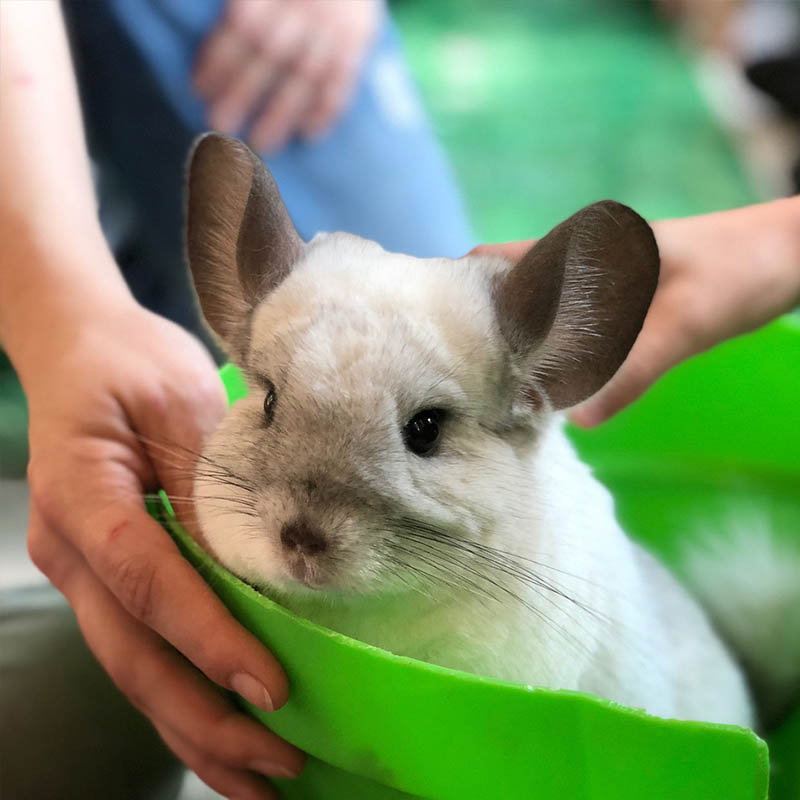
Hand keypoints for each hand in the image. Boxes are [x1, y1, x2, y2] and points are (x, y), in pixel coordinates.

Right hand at [25, 297, 304, 799]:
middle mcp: (71, 549)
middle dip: (203, 716)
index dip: (207, 637)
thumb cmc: (129, 363)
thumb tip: (265, 561)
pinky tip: (224, 733)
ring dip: (193, 728)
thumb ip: (212, 479)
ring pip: (132, 668)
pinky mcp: (108, 577)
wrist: (81, 350)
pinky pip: (140, 649)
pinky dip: (182, 696)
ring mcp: (82, 571)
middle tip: (276, 761)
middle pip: (131, 653)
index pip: (147, 581)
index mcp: (83, 495)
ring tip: (257, 780)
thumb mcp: (177, 399)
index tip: (269, 685)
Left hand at [194, 0, 379, 151]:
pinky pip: (343, 78)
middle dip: (242, 93)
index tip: (199, 90)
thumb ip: (244, 8)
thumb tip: (214, 28)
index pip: (243, 27)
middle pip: (270, 54)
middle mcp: (308, 3)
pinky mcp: (361, 36)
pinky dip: (325, 110)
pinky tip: (308, 136)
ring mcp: (336, 23)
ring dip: (282, 115)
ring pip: (306, 74)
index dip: (220, 60)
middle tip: (219, 125)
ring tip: (262, 144)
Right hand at [470, 197, 799, 425]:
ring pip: (533, 314)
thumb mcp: (689, 321)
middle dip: (479, 333)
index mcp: (581, 248)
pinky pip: (563, 331)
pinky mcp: (613, 307)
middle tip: (459, 385)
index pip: (493, 262)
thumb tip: (577, 418)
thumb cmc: (741, 272)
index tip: (435, 343)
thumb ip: (634, 366)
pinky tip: (543, 391)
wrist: (789, 256)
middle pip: (504, 294)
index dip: (457, 296)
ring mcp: (593, 285)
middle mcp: (577, 263)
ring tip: (491, 396)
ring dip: (513, 348)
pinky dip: (547, 357)